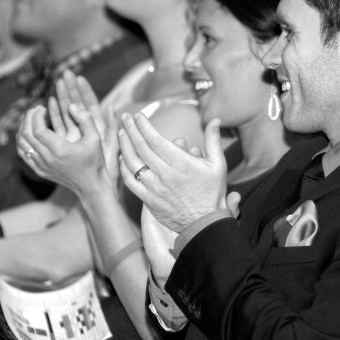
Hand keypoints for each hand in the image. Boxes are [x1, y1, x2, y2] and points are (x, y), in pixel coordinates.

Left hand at [19, 75, 113, 197]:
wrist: (90, 186)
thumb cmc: (95, 161)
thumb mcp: (95, 138)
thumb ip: (85, 119)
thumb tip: (70, 105)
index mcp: (60, 150)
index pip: (37, 130)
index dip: (36, 116)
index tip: (43, 107)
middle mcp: (48, 159)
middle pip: (26, 134)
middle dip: (28, 118)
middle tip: (36, 109)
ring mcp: (41, 166)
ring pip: (21, 144)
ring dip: (23, 128)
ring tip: (32, 119)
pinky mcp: (39, 171)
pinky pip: (23, 154)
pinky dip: (22, 140)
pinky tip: (29, 132)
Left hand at [118, 112, 227, 233]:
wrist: (204, 224)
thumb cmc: (212, 194)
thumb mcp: (218, 165)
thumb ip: (213, 140)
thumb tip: (215, 120)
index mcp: (180, 163)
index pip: (154, 139)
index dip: (143, 125)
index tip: (138, 116)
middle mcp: (164, 174)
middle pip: (141, 147)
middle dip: (130, 129)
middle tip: (124, 118)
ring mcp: (154, 188)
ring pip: (132, 163)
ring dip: (124, 146)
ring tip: (121, 133)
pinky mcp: (148, 200)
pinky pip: (130, 182)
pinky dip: (124, 169)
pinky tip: (123, 159)